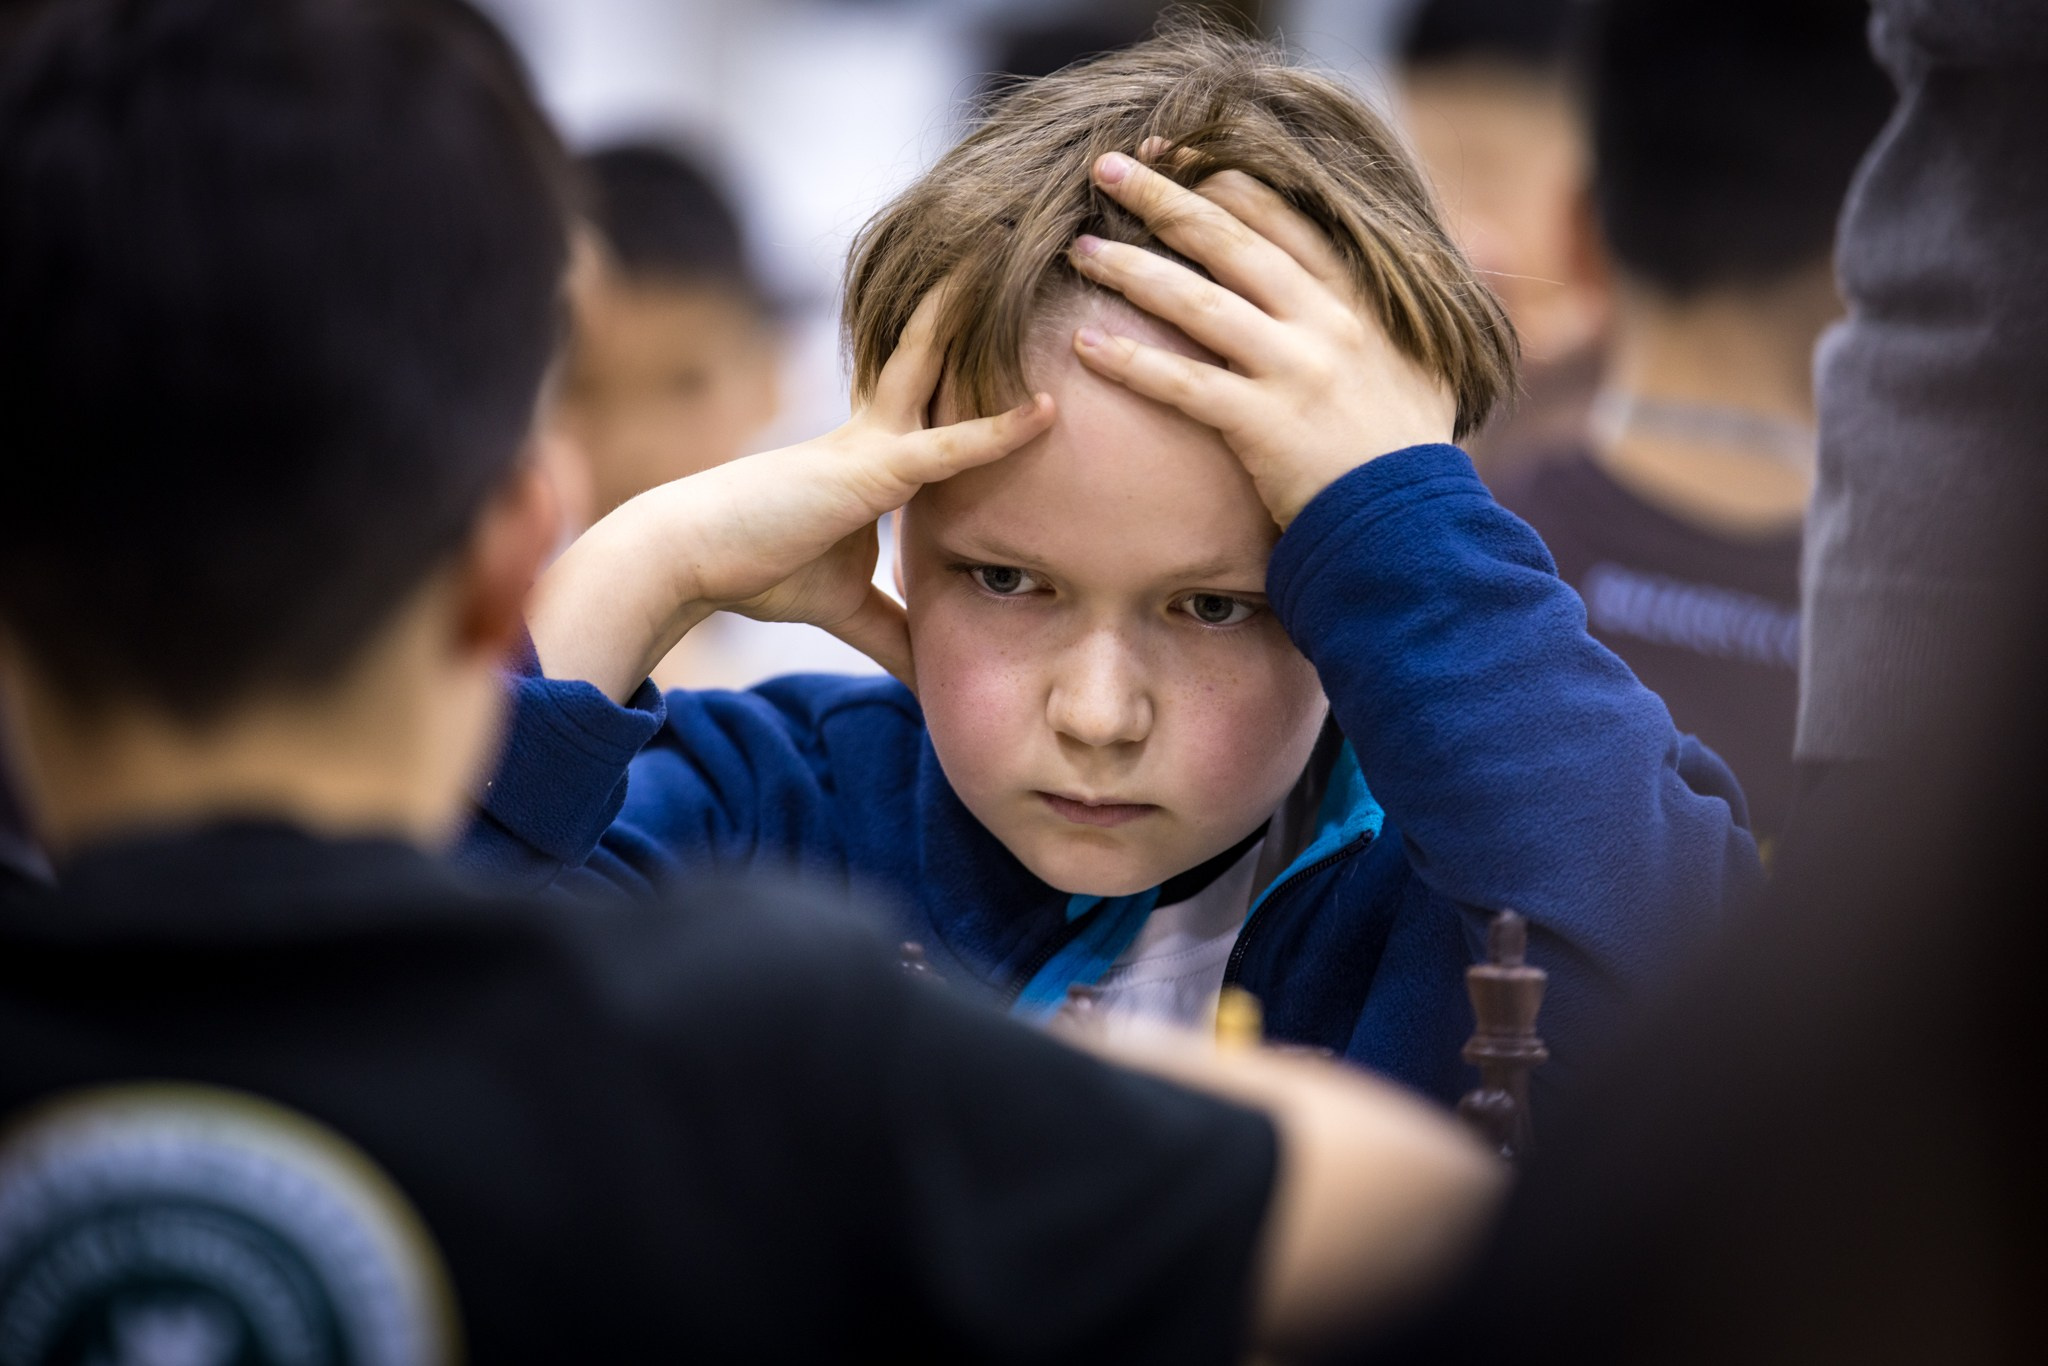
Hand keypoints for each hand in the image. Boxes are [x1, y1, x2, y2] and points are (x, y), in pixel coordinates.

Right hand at [529, 288, 1053, 698]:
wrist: (688, 557)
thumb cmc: (756, 569)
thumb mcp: (847, 605)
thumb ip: (894, 633)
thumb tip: (931, 678)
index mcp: (873, 455)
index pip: (938, 399)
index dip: (980, 370)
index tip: (1027, 346)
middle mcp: (876, 432)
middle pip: (937, 355)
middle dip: (975, 307)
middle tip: (1019, 253)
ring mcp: (873, 443)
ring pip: (940, 369)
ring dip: (979, 317)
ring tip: (1023, 255)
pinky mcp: (870, 472)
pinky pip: (946, 448)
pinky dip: (997, 434)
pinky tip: (1045, 412)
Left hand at [1065, 149, 1455, 528]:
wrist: (1411, 525)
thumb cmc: (1405, 451)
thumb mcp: (1418, 362)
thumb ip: (1380, 318)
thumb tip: (1363, 283)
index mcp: (1358, 299)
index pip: (1282, 220)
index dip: (1222, 182)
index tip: (1175, 157)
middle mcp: (1325, 322)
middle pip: (1230, 242)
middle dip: (1166, 199)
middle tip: (1111, 168)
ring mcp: (1294, 370)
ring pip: (1197, 302)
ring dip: (1132, 270)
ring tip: (1081, 248)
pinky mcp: (1264, 424)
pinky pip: (1183, 383)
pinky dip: (1132, 362)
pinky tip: (1087, 344)